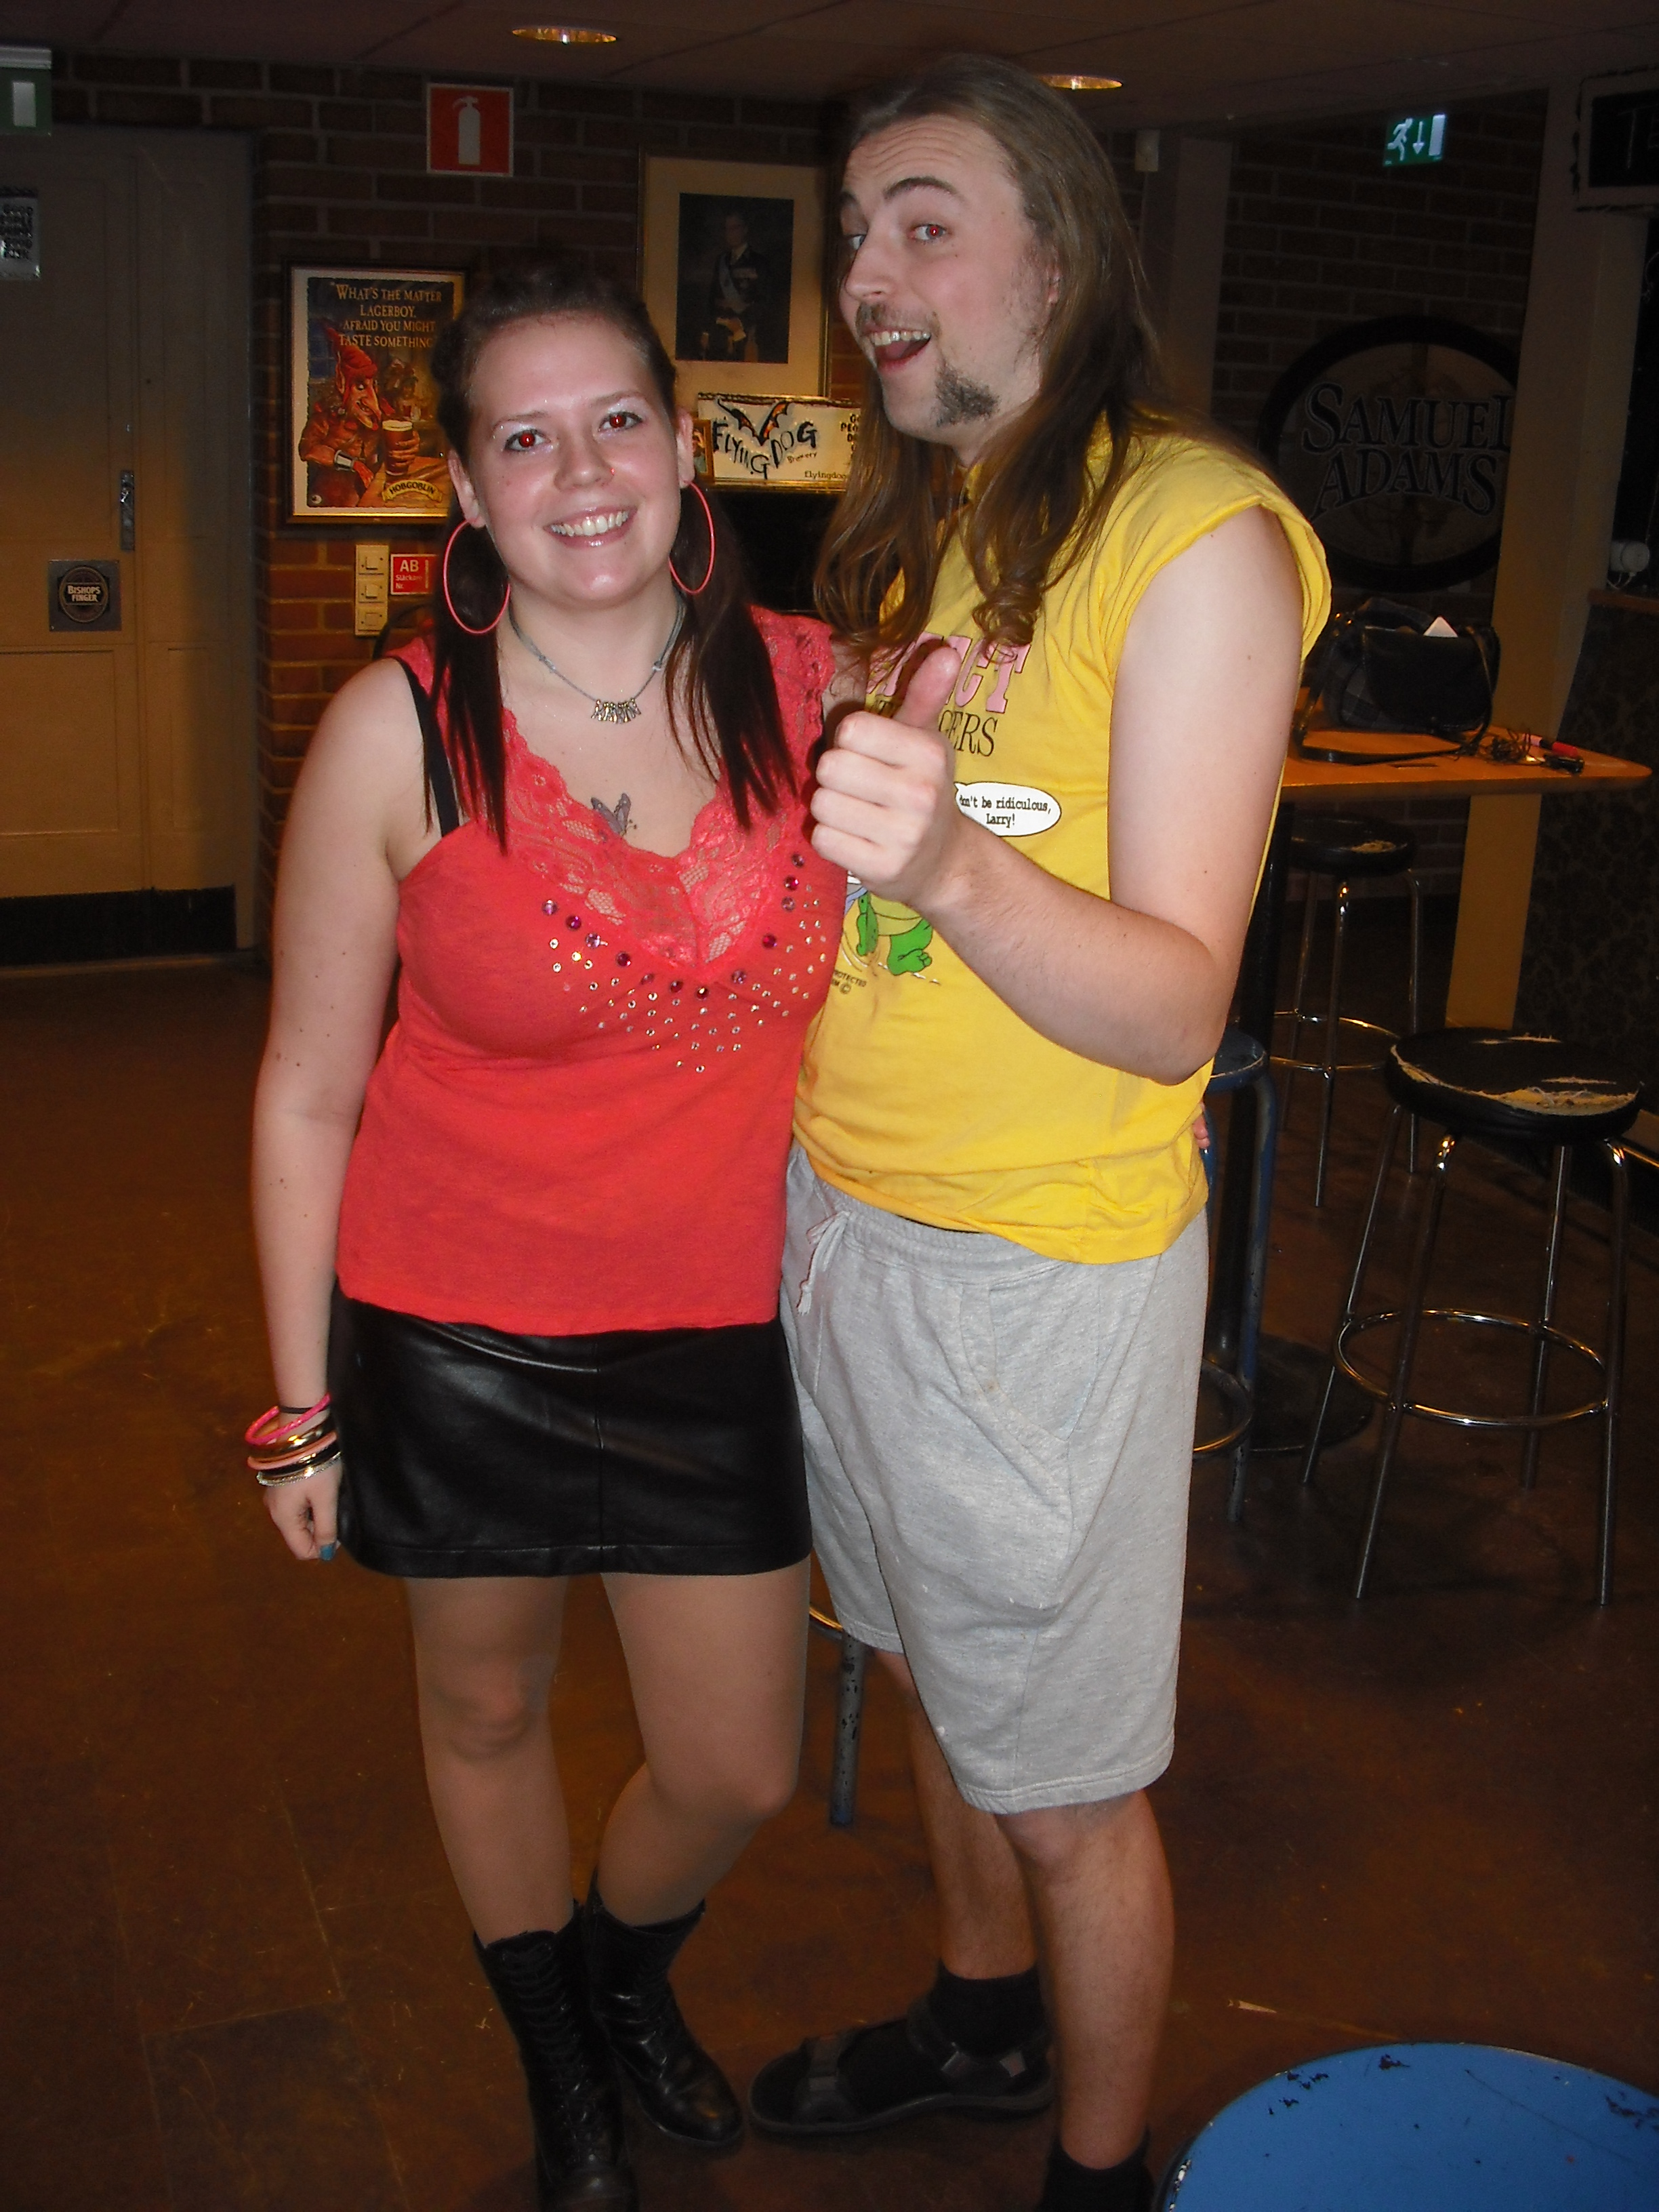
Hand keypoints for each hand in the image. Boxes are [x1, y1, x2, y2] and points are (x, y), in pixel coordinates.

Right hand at [264, 1460, 341, 1562]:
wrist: (301, 1430)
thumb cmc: (316, 1465)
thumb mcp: (326, 1498)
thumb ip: (326, 1527)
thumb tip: (325, 1554)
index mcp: (283, 1518)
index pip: (302, 1550)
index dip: (323, 1547)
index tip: (339, 1530)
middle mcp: (274, 1512)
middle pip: (299, 1536)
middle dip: (319, 1530)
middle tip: (336, 1510)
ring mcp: (274, 1498)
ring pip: (298, 1521)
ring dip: (315, 1516)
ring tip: (329, 1497)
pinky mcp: (279, 1486)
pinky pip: (295, 1507)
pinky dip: (308, 1504)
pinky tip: (319, 1490)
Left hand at [809, 641, 970, 907]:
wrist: (943, 862)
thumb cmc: (922, 790)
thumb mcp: (926, 741)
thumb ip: (926, 695)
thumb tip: (947, 651)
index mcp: (928, 753)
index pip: (850, 730)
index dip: (848, 743)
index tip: (868, 757)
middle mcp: (921, 793)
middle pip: (829, 767)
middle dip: (834, 778)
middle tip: (858, 789)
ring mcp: (903, 836)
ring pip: (822, 805)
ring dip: (830, 810)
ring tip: (858, 815)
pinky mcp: (883, 869)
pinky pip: (823, 840)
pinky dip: (831, 840)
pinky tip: (856, 840)